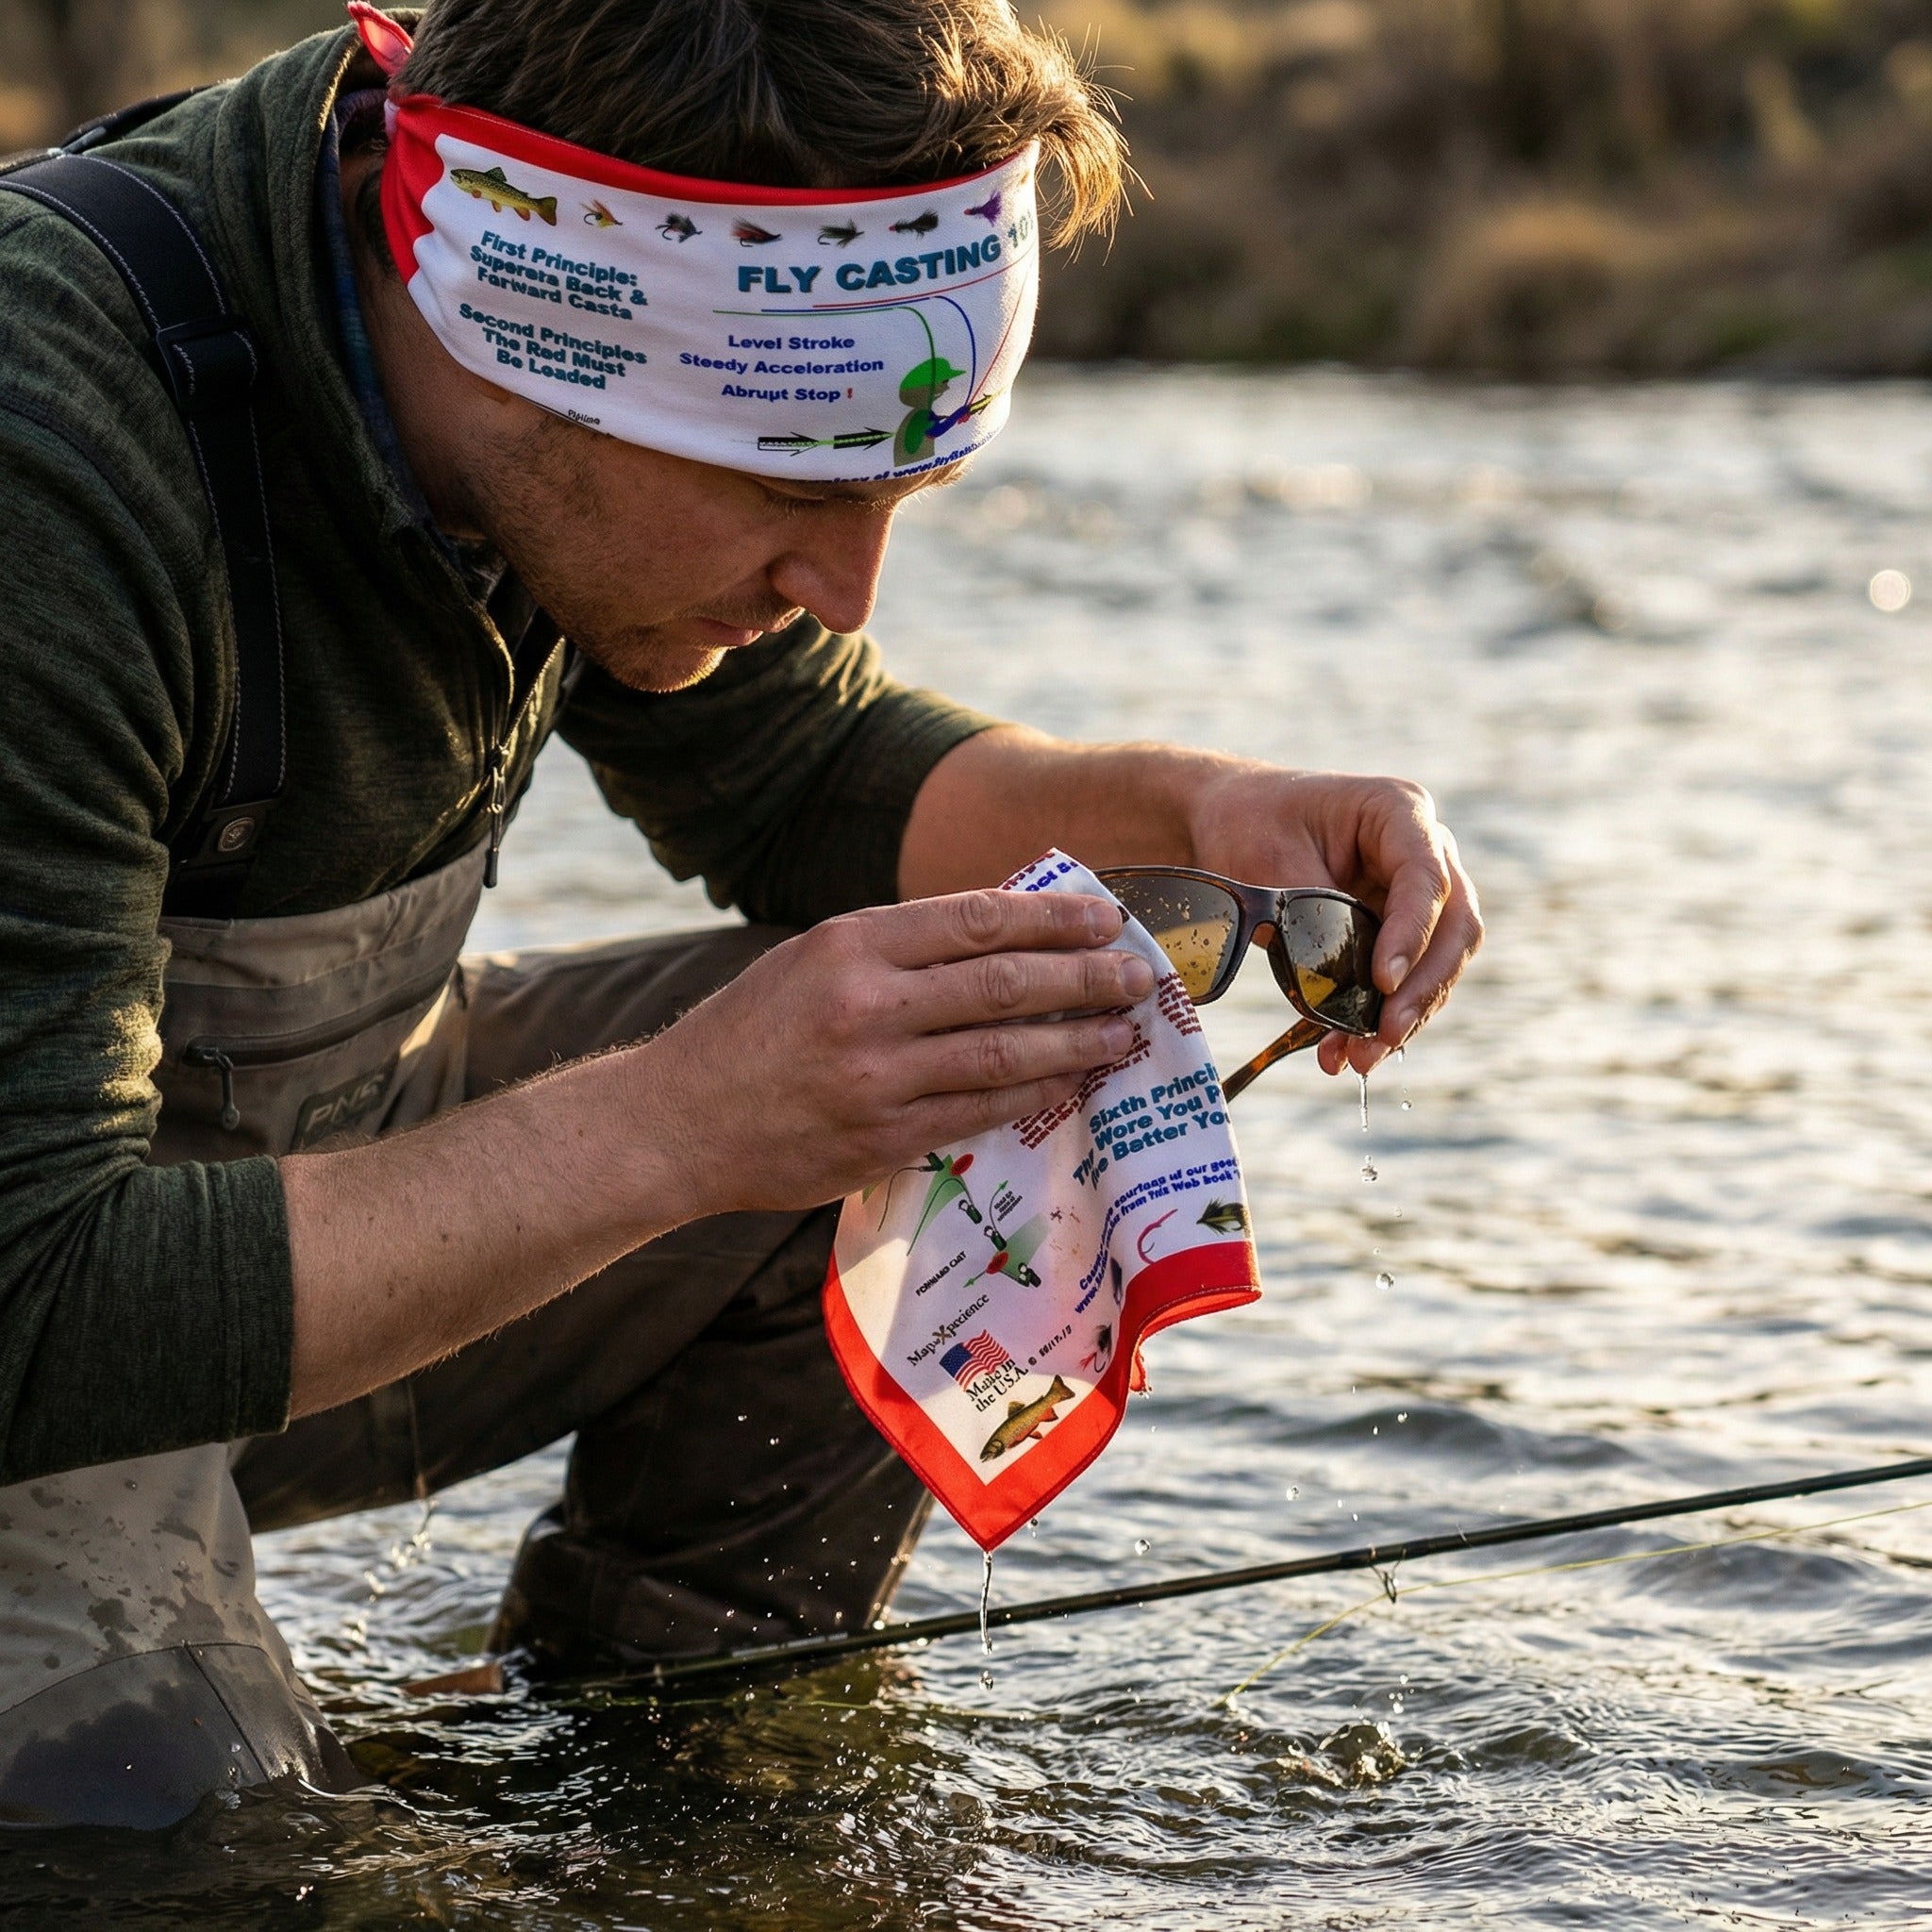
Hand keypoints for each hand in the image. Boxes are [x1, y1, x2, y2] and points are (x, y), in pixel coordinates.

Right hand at [637, 888, 1153, 1214]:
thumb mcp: (810, 960)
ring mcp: (877, 1077)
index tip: (1106, 916)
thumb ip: (896, 951)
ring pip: (1004, 1051)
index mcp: (849, 945)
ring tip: (1124, 1030)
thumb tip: (1001, 936)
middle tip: (1139, 974)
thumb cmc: (749, 1033)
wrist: (678, 1122)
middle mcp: (866, 1005)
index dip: (1052, 917)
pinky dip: (1034, 1092)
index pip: (975, 920)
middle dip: (1085, 976)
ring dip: (1078, 1039)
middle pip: (1004, 983)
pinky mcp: (882, 1138)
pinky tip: (1072, 1081)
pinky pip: (979, 1110)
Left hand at [1185, 762, 1482, 1074]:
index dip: (1412, 934)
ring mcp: (1418, 893)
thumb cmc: (1250, 826)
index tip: (1383, 982)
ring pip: (1438, 963)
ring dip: (1404, 1016)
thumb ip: (1314, 914)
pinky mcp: (1400, 931)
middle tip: (1382, 1036)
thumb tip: (1344, 989)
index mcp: (1398, 811)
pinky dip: (1380, 1019)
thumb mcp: (1269, 861)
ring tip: (1358, 1059)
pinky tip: (1348, 1053)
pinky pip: (1407, 980)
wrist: (1232, 824)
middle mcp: (1424, 850)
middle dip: (1421, 989)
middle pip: (1454, 927)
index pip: (1426, 879)